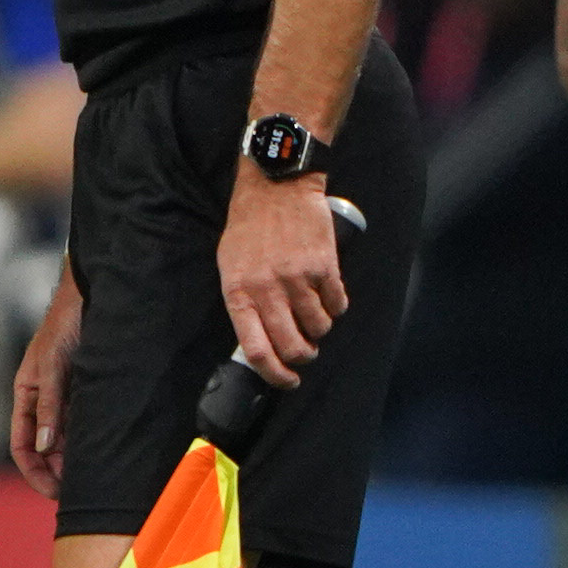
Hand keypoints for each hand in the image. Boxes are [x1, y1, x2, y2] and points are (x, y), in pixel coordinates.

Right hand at [10, 268, 80, 496]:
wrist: (92, 295)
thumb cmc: (65, 325)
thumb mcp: (53, 366)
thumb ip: (49, 406)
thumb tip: (45, 447)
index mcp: (25, 394)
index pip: (21, 445)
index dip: (35, 472)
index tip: (54, 492)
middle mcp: (43, 399)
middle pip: (44, 448)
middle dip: (57, 471)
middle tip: (81, 491)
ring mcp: (64, 396)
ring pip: (65, 439)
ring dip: (75, 458)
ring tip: (96, 474)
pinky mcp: (84, 390)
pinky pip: (83, 424)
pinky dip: (89, 440)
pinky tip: (104, 450)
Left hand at [216, 166, 349, 383]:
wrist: (276, 187)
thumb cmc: (249, 228)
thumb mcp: (230, 265)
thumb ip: (243, 301)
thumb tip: (259, 339)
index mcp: (238, 293)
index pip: (256, 350)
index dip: (273, 373)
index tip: (286, 380)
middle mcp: (267, 291)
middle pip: (292, 346)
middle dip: (303, 356)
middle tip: (306, 352)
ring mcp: (298, 280)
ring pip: (319, 328)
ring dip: (319, 329)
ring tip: (314, 315)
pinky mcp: (324, 267)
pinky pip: (337, 304)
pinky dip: (336, 306)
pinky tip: (329, 296)